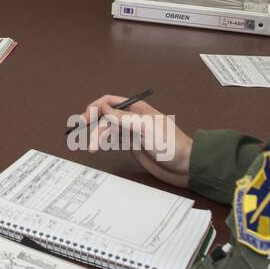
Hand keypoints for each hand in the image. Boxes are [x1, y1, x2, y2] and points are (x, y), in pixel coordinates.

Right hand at [74, 94, 192, 188]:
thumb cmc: (172, 145)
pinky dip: (104, 143)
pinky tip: (98, 148)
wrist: (186, 167)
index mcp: (137, 109)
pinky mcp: (133, 145)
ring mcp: (132, 132)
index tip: (85, 118)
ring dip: (98, 137)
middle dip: (94, 126)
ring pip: (108, 130)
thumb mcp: (146, 128)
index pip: (110, 101)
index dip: (95, 107)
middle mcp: (133, 118)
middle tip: (84, 137)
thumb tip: (103, 107)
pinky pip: (113, 141)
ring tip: (92, 149)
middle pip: (106, 117)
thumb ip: (123, 118)